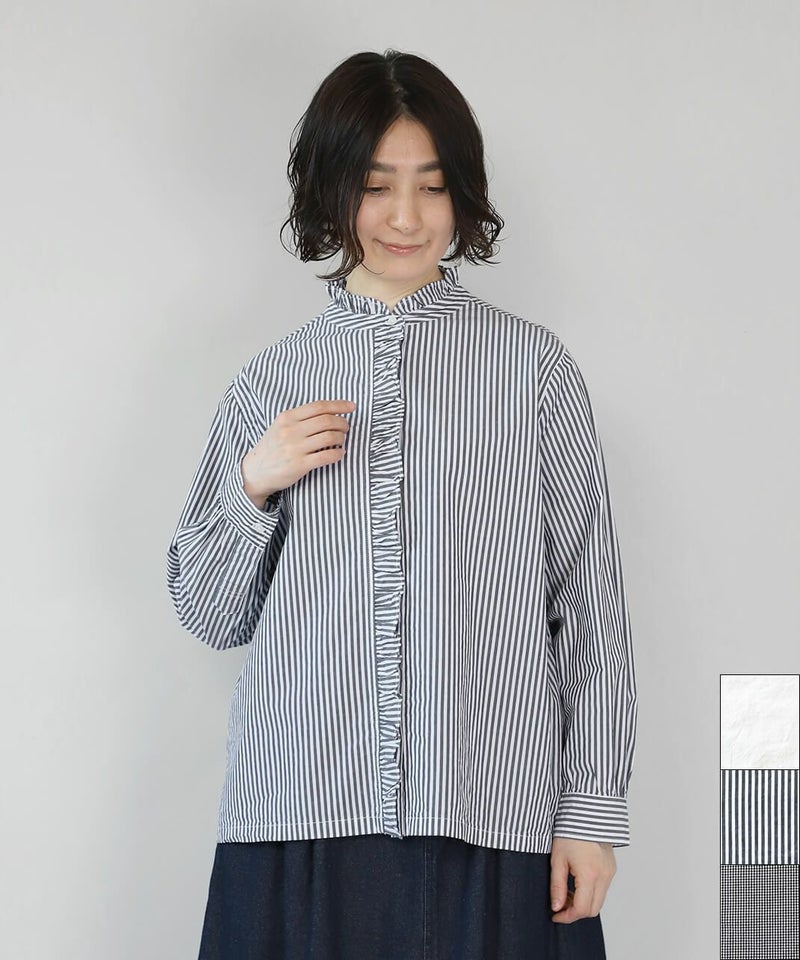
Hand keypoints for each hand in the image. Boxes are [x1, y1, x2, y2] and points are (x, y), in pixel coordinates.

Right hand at [240, 399, 355, 506]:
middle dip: (342, 423)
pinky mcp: (300, 465)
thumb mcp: (280, 427)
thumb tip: (330, 413)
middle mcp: (290, 430)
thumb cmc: (272, 448)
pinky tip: (339, 454)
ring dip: (341, 438)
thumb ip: (300, 419)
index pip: (319, 406)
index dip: (339, 405)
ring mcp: (294, 448)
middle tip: (346, 428)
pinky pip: (327, 456)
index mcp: (287, 417)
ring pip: (330, 437)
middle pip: (327, 420)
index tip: (351, 407)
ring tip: (341, 441)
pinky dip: (338, 454)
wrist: (255, 472)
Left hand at [549, 837, 615, 923]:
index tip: (555, 915)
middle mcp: (604, 876)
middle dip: (575, 912)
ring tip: (566, 891)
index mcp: (590, 874)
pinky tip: (577, 883)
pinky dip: (590, 893)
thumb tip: (556, 907)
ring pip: (599, 901)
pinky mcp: (611, 868)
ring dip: (583, 903)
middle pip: (593, 910)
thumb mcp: (557, 859)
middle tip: (560, 904)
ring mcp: (610, 872)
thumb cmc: (569, 833)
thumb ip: (557, 886)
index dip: (567, 916)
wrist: (586, 814)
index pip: (582, 909)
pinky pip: (603, 889)